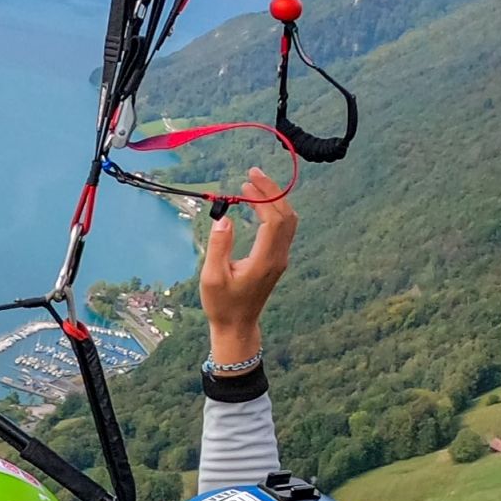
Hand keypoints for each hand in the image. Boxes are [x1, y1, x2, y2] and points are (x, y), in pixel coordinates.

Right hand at [198, 166, 297, 363]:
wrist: (238, 326)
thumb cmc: (222, 304)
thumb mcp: (212, 277)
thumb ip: (219, 247)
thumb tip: (224, 219)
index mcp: (264, 260)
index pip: (274, 220)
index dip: (264, 197)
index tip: (247, 181)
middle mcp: (278, 257)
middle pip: (286, 215)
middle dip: (272, 191)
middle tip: (252, 175)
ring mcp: (281, 259)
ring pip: (289, 221)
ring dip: (275, 200)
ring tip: (254, 186)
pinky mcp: (277, 260)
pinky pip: (283, 229)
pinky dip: (274, 211)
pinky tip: (258, 205)